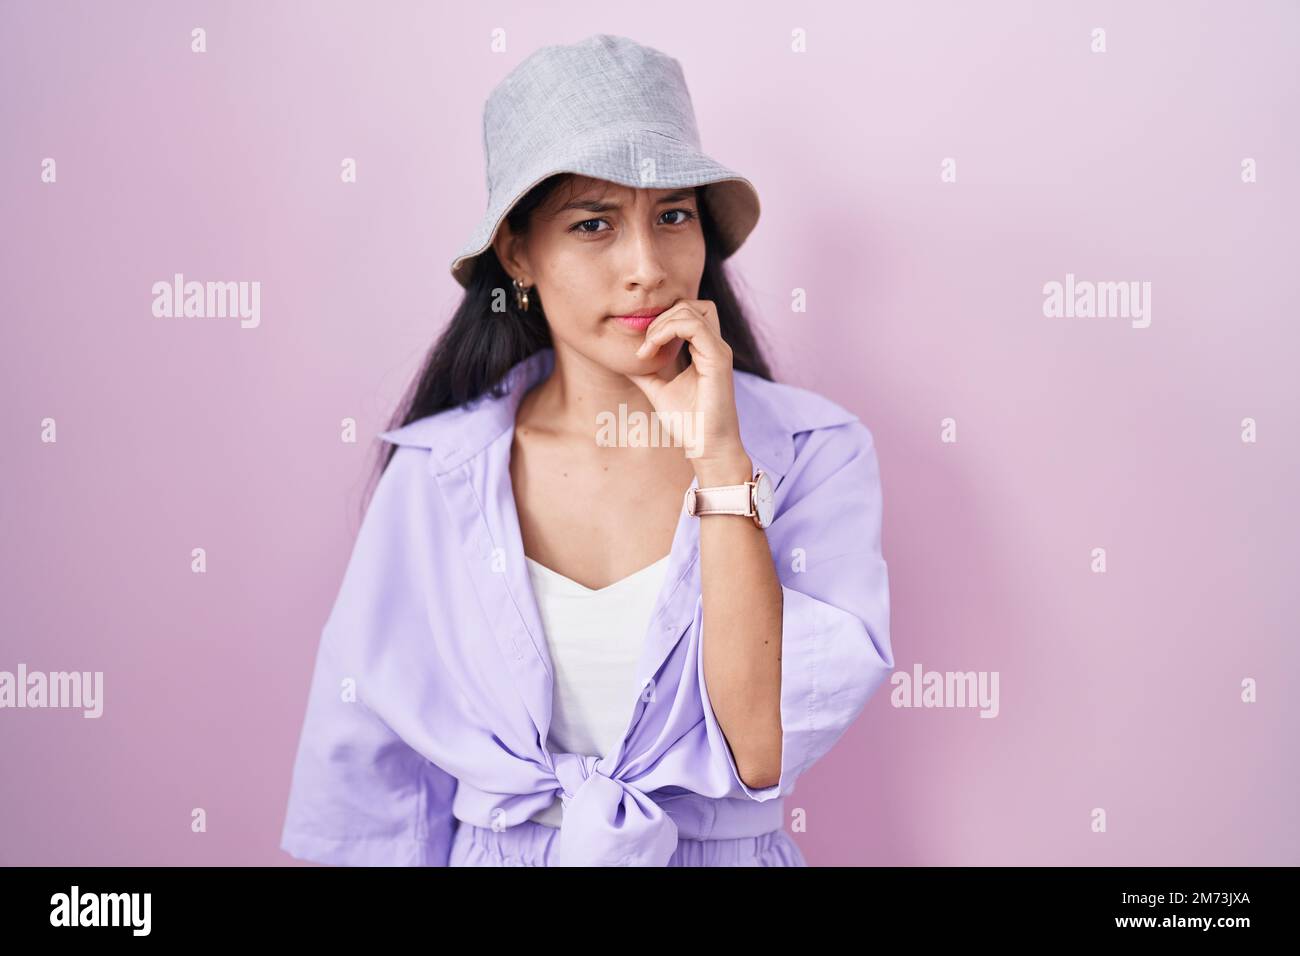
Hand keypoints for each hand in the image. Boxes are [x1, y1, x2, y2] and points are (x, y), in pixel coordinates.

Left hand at [626, 298, 748, 473]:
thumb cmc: (688, 423)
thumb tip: (624, 360)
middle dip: (659, 319)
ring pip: (690, 310)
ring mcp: (719, 350)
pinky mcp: (719, 358)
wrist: (705, 446)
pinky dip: (667, 331)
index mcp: (705, 350)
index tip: (642, 350)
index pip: (686, 314)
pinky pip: (692, 326)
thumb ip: (645, 372)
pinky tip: (651, 351)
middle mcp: (715, 346)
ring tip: (647, 349)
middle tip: (643, 347)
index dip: (661, 322)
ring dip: (661, 324)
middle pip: (689, 306)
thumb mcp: (658, 390)